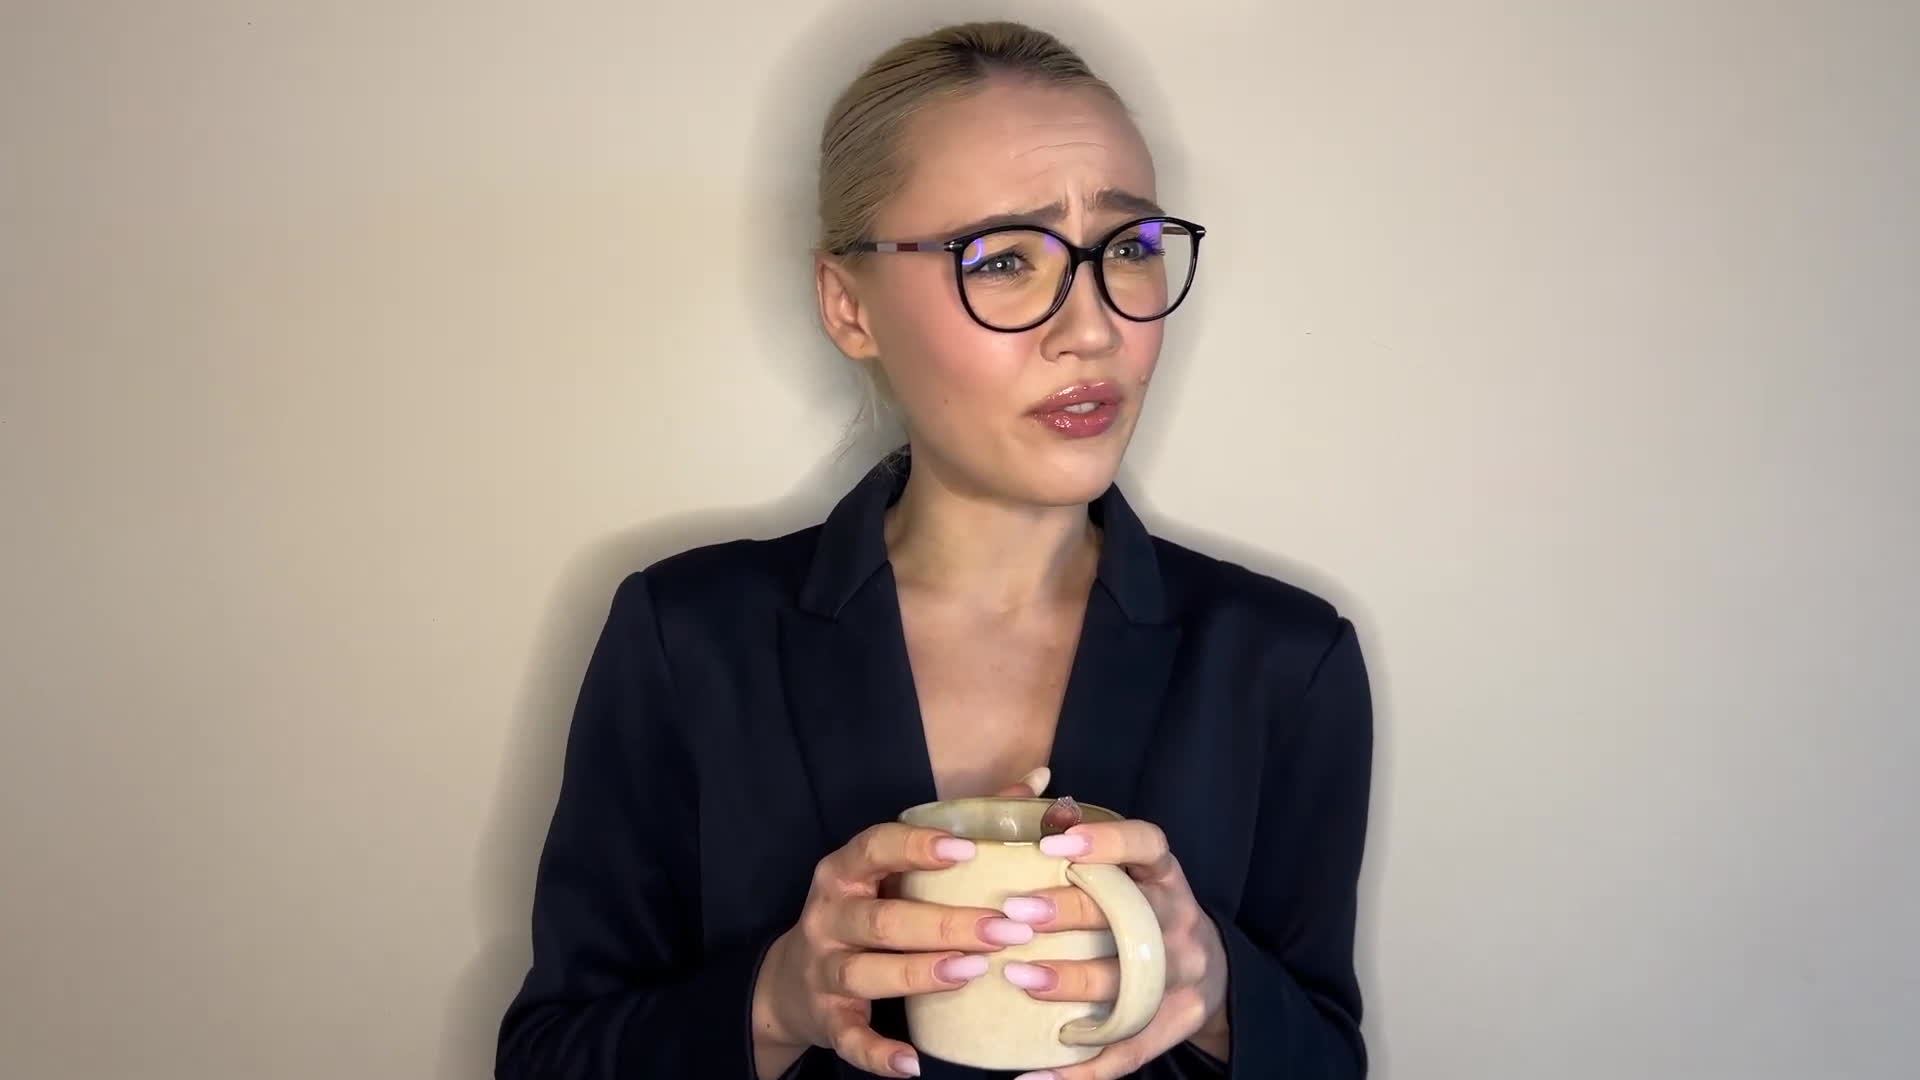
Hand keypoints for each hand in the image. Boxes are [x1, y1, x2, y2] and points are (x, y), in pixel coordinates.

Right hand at [749, 768, 1052, 1078]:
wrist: (792, 981)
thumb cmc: (868, 906)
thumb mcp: (895, 865)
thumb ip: (965, 821)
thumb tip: (1040, 779)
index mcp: (846, 870)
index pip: (875, 847)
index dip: (917, 848)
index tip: (966, 849)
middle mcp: (829, 915)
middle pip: (884, 918)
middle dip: (946, 924)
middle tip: (1005, 929)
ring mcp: (824, 968)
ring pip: (868, 971)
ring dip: (921, 973)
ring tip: (974, 972)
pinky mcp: (827, 1019)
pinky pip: (851, 1039)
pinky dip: (880, 1053)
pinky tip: (915, 1063)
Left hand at [994, 819, 1230, 1079]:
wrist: (1210, 972)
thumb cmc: (1144, 908)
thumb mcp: (1133, 870)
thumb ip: (1088, 841)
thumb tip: (1039, 793)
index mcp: (1165, 875)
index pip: (1148, 845)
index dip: (1106, 841)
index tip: (1053, 843)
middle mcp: (1180, 920)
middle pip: (1130, 915)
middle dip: (1070, 912)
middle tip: (1014, 912)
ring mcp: (1182, 976)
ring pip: (1128, 983)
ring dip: (1069, 982)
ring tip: (1016, 978)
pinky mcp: (1173, 1024)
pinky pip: (1125, 1051)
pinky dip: (1077, 1070)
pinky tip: (1029, 1074)